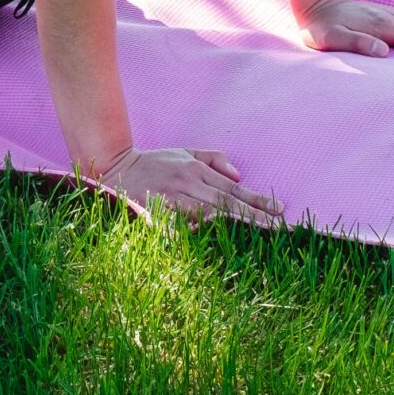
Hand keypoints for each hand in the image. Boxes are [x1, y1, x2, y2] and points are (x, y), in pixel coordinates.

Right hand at [89, 146, 283, 227]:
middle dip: (253, 214)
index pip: (232, 188)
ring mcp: (170, 199)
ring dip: (233, 223)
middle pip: (226, 202)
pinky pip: (180, 226)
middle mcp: (186, 183)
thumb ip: (213, 160)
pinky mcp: (155, 212)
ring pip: (207, 213)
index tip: (279, 210)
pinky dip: (196, 233)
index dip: (256, 199)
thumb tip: (240, 176)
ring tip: (257, 232)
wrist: (114, 169)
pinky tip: (215, 241)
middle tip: (279, 226)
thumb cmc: (154, 164)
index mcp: (195, 170)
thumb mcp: (184, 152)